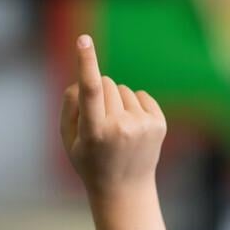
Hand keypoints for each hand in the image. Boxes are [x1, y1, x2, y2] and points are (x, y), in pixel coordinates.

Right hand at [60, 34, 168, 229]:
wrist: (125, 189)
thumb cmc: (91, 161)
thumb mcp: (69, 139)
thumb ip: (70, 106)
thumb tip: (83, 79)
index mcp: (94, 132)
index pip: (90, 90)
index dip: (86, 63)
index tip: (84, 40)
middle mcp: (120, 127)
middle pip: (107, 83)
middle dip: (100, 93)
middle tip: (100, 120)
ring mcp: (143, 126)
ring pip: (123, 90)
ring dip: (118, 102)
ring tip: (118, 129)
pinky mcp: (159, 124)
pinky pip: (141, 96)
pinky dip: (134, 106)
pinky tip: (132, 127)